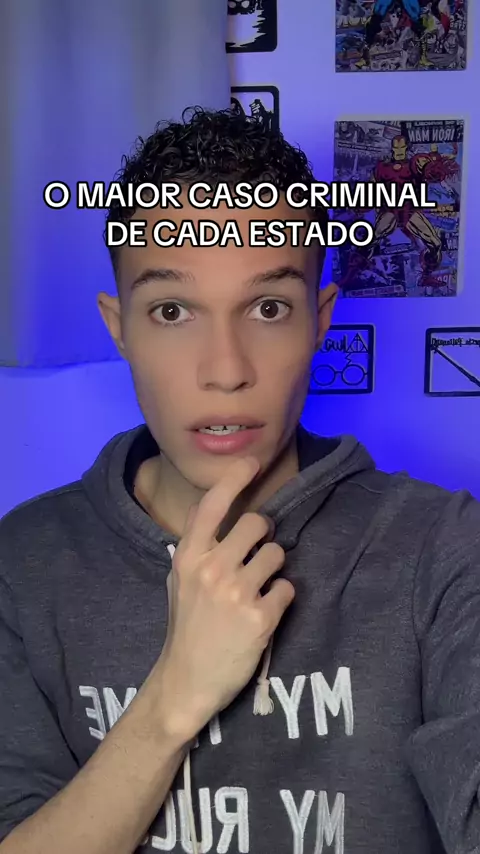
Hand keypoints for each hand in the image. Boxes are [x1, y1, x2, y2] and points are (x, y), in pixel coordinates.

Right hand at [152, 456, 294, 740]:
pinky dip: (281, 598)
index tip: (252, 461)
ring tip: (257, 589)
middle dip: (263, 535)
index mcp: (188, 557)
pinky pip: (287, 588)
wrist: (186, 681)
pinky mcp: (260, 619)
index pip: (212, 505)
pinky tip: (264, 612)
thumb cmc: (185, 627)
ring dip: (273, 568)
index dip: (235, 478)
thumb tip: (214, 512)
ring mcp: (236, 594)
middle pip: (257, 523)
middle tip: (256, 554)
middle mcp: (212, 569)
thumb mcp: (178, 580)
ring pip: (277, 554)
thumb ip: (196, 547)